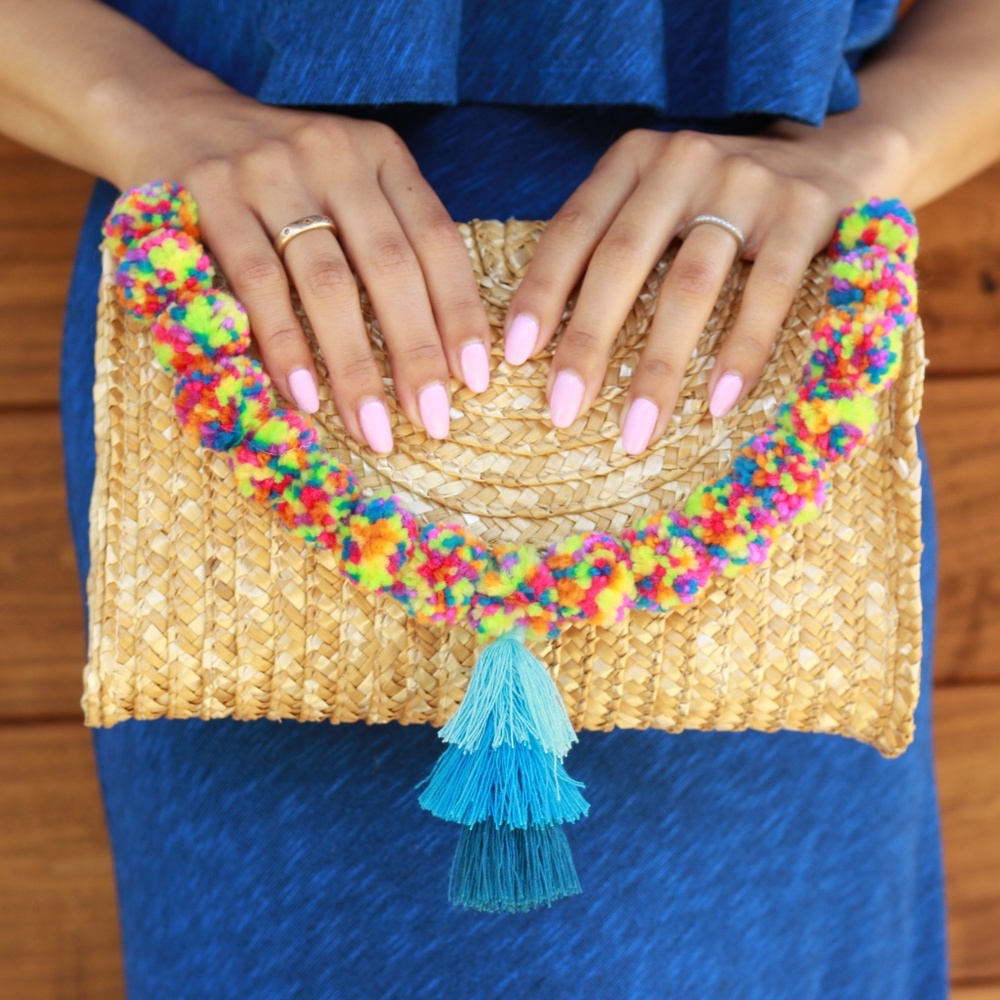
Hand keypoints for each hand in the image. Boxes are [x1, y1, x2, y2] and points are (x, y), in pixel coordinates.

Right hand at [118, 88, 491, 454]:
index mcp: (380, 154)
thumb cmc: (277, 176)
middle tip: (432, 421)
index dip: (460, 313)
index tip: (475, 378)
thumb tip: (438, 352)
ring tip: (373, 429)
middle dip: (417, 354)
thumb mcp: (345, 185)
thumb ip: (388, 242)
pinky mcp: (208, 195)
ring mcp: (268, 172)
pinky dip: (285, 346)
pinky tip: (305, 397)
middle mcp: (332, 154)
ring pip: (328, 284)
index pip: (437, 241)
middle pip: (391, 267)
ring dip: (354, 367)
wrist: (165, 111)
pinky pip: (257, 284)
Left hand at [502, 124, 904, 453]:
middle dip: (587, 342)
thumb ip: (611, 242)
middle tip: (563, 411)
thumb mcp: (659, 201)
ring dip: (658, 367)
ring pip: (689, 286)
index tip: (516, 356)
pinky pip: (768, 292)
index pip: (573, 230)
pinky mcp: (804, 211)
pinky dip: (742, 352)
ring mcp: (747, 182)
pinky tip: (718, 404)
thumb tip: (543, 337)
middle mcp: (684, 160)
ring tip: (637, 431)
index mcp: (634, 159)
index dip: (541, 293)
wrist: (836, 155)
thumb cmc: (723, 201)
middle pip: (621, 261)